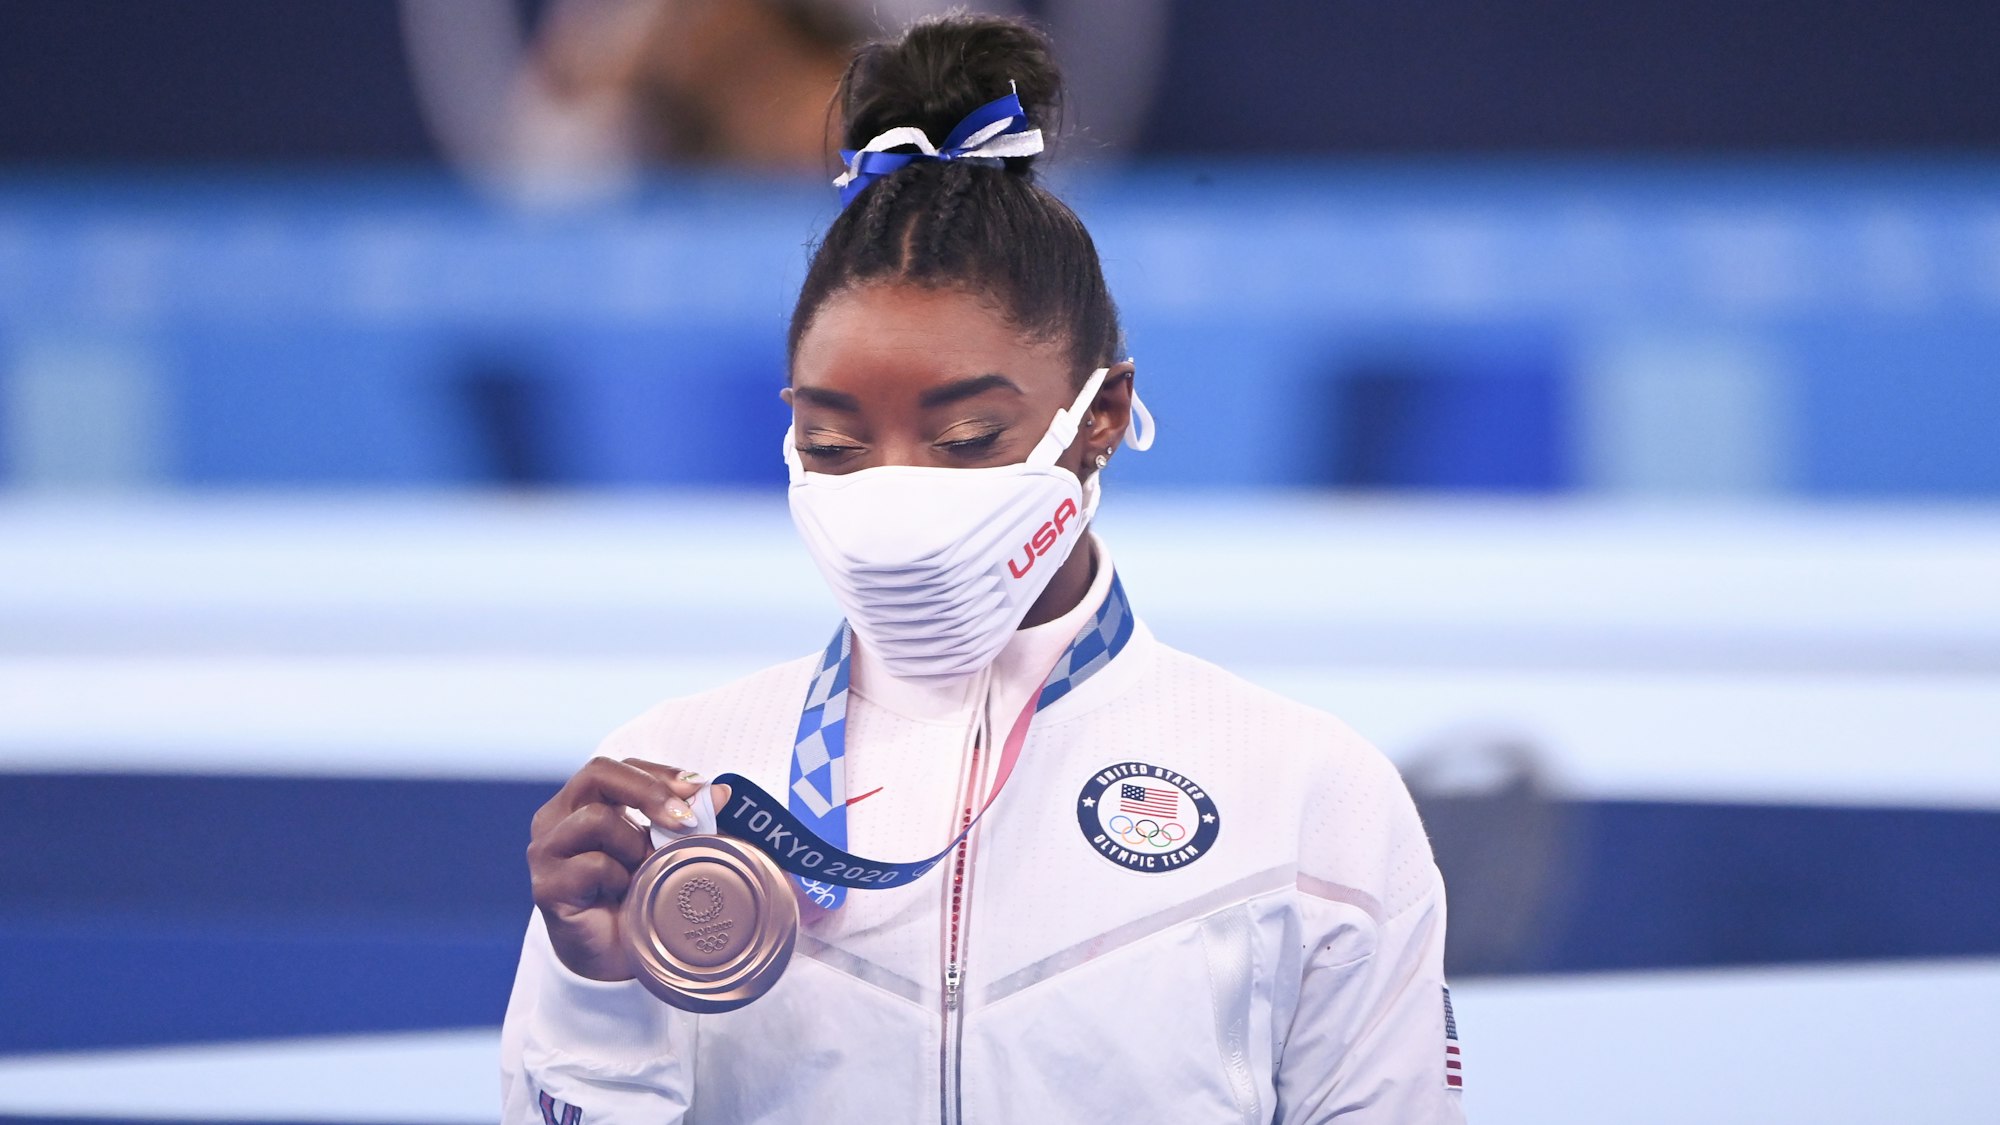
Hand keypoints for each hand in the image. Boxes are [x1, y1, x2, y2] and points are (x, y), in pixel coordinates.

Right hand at [526, 756, 730, 980]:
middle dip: (650, 792)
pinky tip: (625, 893)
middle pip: (598, 773)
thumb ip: (687, 821)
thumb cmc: (637, 896)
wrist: (614, 958)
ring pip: (596, 818)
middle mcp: (556, 819)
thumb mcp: (665, 851)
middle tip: (685, 821)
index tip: (699, 789)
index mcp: (582, 802)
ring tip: (646, 871)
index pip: (618, 767)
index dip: (659, 773)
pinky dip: (620, 877)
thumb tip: (721, 794)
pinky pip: (592, 865)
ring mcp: (546, 852)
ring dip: (635, 844)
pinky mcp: (547, 886)